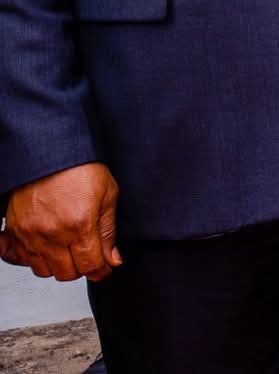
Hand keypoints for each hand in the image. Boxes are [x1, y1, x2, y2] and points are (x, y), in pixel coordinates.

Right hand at [0, 163, 119, 280]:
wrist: (51, 153)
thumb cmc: (81, 169)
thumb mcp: (108, 195)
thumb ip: (109, 232)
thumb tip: (113, 259)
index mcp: (80, 225)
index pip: (91, 266)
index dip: (101, 271)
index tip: (105, 269)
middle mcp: (52, 234)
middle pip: (67, 274)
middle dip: (81, 269)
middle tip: (88, 255)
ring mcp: (31, 234)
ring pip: (44, 271)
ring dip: (58, 265)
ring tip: (69, 249)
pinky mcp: (15, 230)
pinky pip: (23, 259)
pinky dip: (36, 258)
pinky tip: (48, 246)